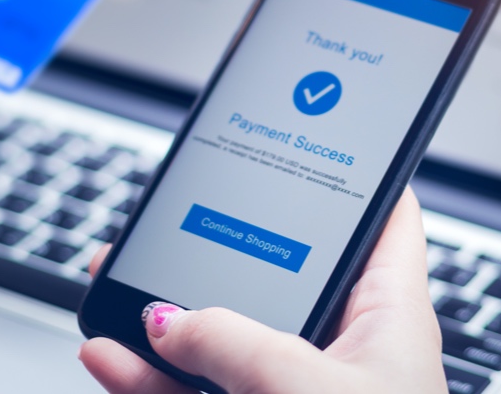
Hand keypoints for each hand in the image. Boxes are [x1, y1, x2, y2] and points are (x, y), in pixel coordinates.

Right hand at [78, 187, 445, 392]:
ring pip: (222, 341)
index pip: (384, 219)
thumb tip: (171, 318)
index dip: (357, 173)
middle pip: (276, 277)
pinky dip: (150, 380)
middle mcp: (345, 351)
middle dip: (213, 252)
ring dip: (162, 321)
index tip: (324, 133)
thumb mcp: (310, 389)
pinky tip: (111, 358)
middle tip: (163, 223)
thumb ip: (238, 343)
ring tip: (110, 292)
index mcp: (390, 317)